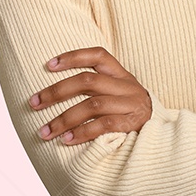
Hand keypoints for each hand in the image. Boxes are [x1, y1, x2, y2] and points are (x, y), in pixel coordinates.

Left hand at [29, 46, 152, 144]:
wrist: (162, 134)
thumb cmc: (129, 114)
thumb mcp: (118, 95)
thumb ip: (97, 89)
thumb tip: (54, 91)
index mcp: (121, 75)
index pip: (99, 55)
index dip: (74, 56)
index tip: (48, 65)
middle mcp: (127, 86)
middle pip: (88, 81)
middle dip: (56, 92)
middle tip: (33, 103)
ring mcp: (131, 105)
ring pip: (93, 104)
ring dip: (64, 119)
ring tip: (45, 131)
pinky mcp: (133, 124)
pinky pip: (104, 125)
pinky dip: (82, 132)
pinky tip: (66, 140)